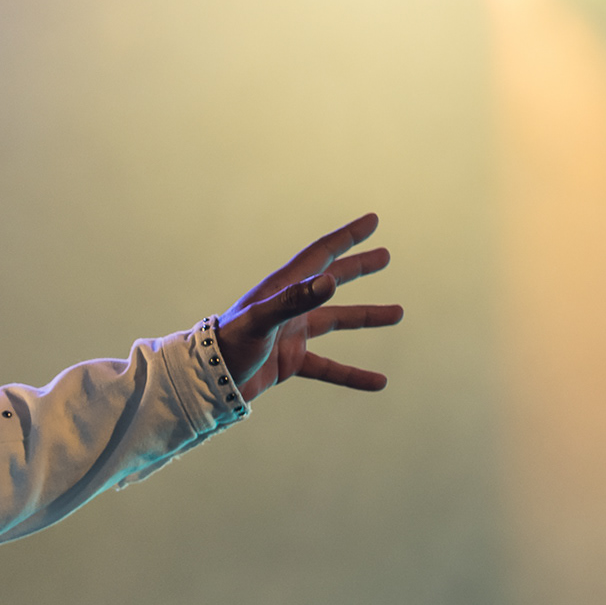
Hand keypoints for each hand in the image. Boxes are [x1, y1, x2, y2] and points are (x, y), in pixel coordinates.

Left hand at [214, 213, 402, 400]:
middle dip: (357, 267)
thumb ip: (294, 300)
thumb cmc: (229, 346)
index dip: (346, 237)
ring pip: (335, 321)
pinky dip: (352, 374)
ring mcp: (290, 334)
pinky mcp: (290, 361)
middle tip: (385, 257)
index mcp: (281, 289)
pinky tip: (377, 382)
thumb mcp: (261, 320)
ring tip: (397, 313)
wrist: (208, 382)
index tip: (372, 222)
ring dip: (365, 316)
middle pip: (329, 281)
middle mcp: (288, 307)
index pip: (320, 255)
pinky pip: (329, 367)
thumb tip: (330, 280)